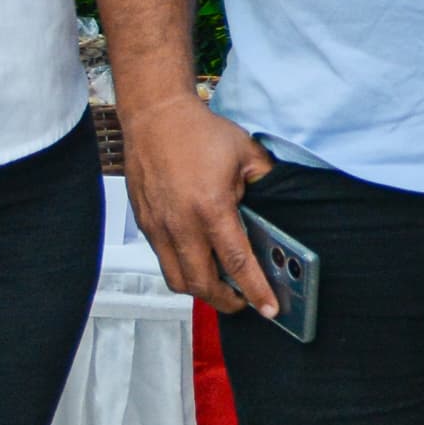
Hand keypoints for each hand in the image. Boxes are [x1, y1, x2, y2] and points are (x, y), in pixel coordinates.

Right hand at [123, 88, 274, 317]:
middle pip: (202, 283)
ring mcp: (158, 227)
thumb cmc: (199, 132)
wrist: (155, 116)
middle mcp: (180, 224)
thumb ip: (266, 183)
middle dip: (227, 301)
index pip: (236, 262)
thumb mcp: (247, 154)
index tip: (268, 308)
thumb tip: (277, 208)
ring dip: (202, 291)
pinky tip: (200, 263)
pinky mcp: (146, 224)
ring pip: (178, 279)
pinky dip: (183, 271)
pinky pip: (164, 261)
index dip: (255, 290)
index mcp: (210, 208)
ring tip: (223, 287)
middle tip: (246, 301)